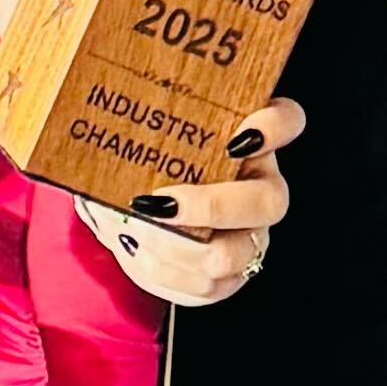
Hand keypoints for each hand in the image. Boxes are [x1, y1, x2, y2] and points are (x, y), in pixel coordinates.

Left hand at [74, 94, 299, 308]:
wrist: (133, 210)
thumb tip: (100, 99)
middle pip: (269, 202)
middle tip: (158, 201)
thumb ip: (143, 112)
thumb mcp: (146, 132)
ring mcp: (250, 236)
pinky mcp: (230, 275)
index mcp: (249, 140)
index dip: (274, 127)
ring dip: (173, 246)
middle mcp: (260, 188)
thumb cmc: (145, 160)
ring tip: (132, 230)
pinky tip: (134, 249)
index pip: (286, 121)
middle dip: (211, 206)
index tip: (239, 134)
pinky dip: (161, 271)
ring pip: (230, 254)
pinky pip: (205, 286)